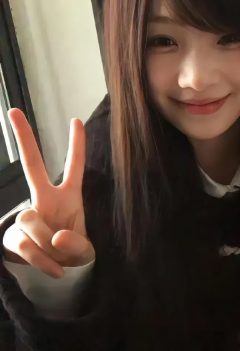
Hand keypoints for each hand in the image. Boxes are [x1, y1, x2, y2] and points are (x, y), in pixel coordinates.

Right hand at [3, 109, 94, 278]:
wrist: (57, 271)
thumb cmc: (73, 251)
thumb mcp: (84, 251)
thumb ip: (76, 245)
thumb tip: (55, 237)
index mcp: (69, 196)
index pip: (74, 167)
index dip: (76, 146)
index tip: (76, 121)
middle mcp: (45, 199)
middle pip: (33, 165)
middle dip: (24, 139)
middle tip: (14, 111)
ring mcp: (28, 215)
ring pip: (30, 219)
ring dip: (46, 244)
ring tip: (58, 254)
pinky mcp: (13, 235)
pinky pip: (22, 242)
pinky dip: (39, 259)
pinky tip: (53, 268)